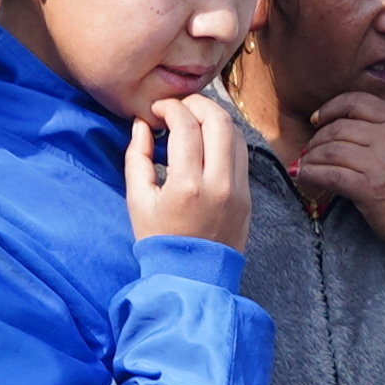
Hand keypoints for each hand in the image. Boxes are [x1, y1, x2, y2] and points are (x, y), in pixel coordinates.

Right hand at [125, 91, 251, 249]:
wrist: (192, 280)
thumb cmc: (159, 242)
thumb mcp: (137, 201)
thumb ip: (137, 158)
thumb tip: (142, 125)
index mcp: (188, 185)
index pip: (186, 126)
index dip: (171, 108)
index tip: (158, 110)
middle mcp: (219, 183)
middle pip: (218, 119)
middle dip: (197, 103)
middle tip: (178, 108)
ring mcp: (238, 190)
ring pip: (235, 133)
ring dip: (214, 118)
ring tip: (193, 120)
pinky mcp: (247, 196)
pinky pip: (241, 153)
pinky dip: (225, 138)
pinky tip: (207, 141)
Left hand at [286, 89, 384, 254]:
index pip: (356, 102)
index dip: (330, 108)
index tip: (317, 120)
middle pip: (338, 128)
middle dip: (316, 140)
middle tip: (308, 151)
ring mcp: (379, 163)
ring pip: (330, 151)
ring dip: (310, 158)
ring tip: (304, 165)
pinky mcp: (369, 189)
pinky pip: (330, 175)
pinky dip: (310, 175)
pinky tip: (302, 177)